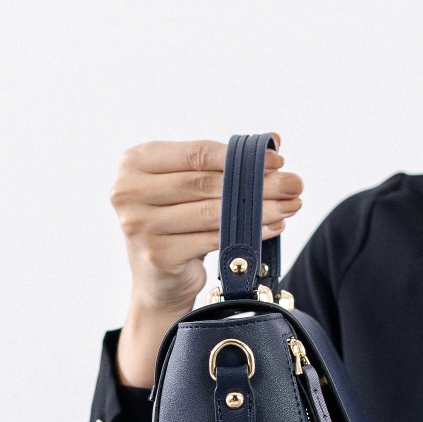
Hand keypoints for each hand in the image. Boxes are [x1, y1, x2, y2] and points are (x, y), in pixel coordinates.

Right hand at [111, 135, 302, 386]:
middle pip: (206, 183)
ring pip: (213, 212)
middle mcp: (128, 192)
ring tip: (289, 205)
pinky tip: (272, 227)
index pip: (197, 153)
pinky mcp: (157, 254)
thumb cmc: (176, 225)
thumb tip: (274, 139)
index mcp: (134, 163)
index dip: (239, 156)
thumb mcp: (190, 188)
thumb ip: (222, 162)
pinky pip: (213, 239)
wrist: (157, 281)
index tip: (277, 159)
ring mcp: (139, 226)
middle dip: (257, 183)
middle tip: (294, 184)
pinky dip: (248, 233)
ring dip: (259, 208)